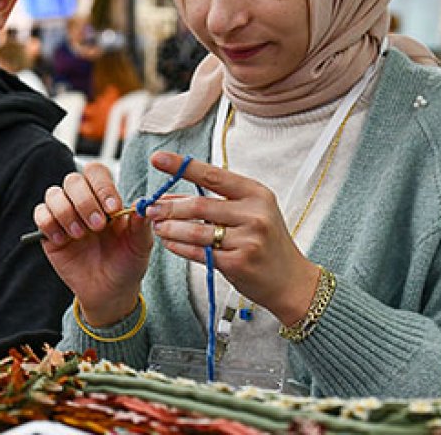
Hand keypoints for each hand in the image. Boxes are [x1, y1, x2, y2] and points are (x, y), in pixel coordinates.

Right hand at [32, 162, 152, 325]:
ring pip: (54, 194)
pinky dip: (50, 224)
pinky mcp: (49, 231)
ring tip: (80, 235)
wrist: (109, 291)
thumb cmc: (126, 264)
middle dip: (85, 202)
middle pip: (73, 180)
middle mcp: (83, 202)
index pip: (97, 173)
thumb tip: (144, 204)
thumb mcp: (140, 245)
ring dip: (67, 212)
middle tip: (98, 226)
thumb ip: (141, 224)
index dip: (102, 186)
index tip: (113, 208)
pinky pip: (40, 214)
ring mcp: (64, 215)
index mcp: (106, 199)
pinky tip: (64, 240)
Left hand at [143, 152, 319, 324]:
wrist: (291, 280)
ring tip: (156, 225)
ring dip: (170, 228)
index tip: (157, 158)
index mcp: (256, 194)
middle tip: (149, 207)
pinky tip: (168, 243)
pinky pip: (199, 253)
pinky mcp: (238, 263)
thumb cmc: (265, 241)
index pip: (213, 175)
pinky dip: (179, 247)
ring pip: (196, 231)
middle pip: (199, 205)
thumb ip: (216, 201)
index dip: (182, 166)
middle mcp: (254, 214)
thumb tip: (169, 195)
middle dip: (169, 206)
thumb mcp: (250, 212)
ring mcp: (248, 240)